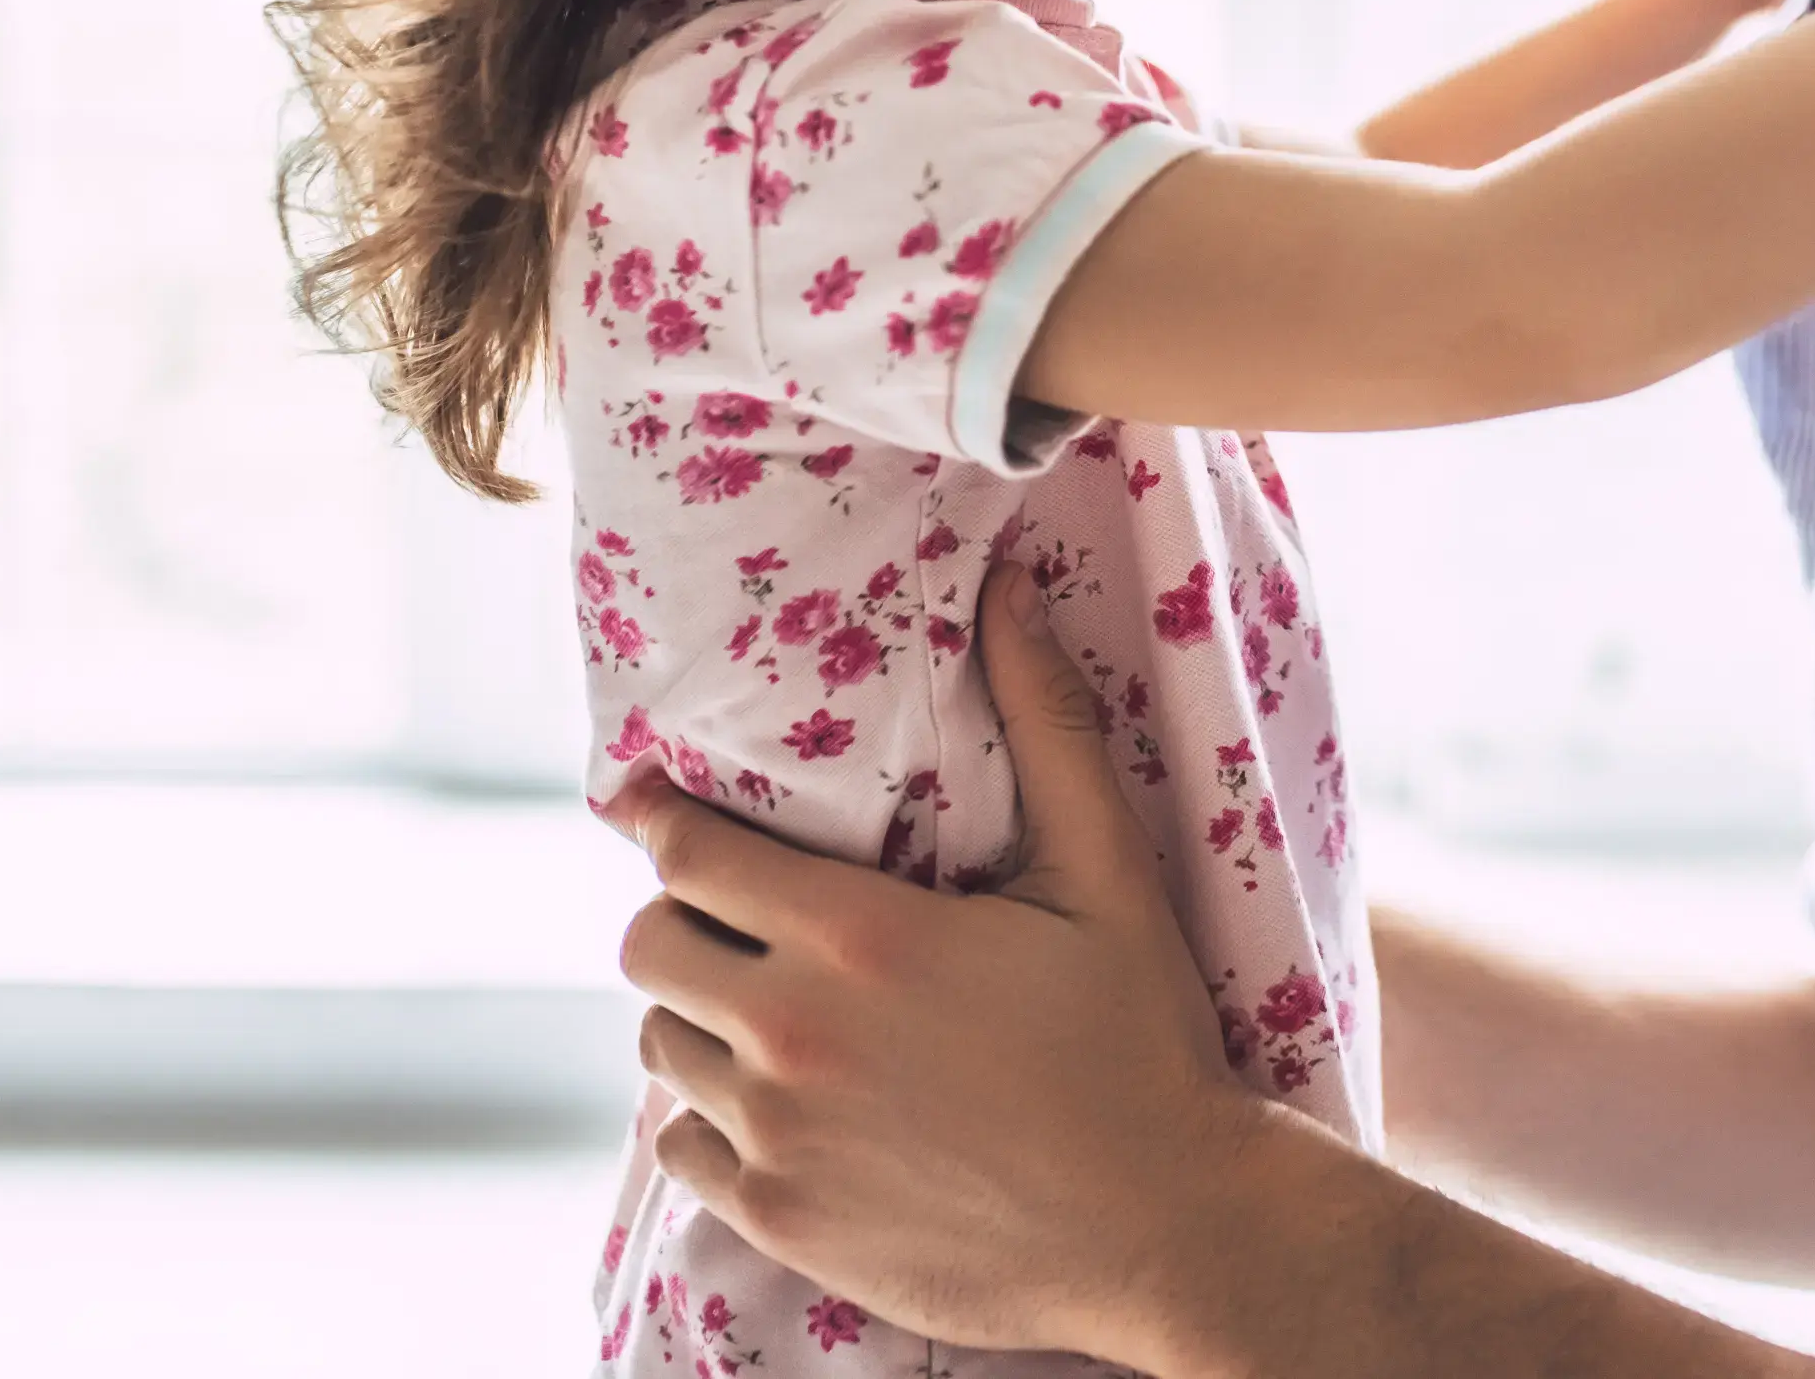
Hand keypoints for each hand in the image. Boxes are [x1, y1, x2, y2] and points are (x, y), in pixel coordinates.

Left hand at [606, 567, 1264, 1363]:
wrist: (1165, 1226)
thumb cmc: (1140, 1042)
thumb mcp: (1107, 872)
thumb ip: (1049, 724)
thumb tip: (1012, 589)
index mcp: (859, 936)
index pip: (688, 854)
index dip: (659, 817)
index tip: (649, 801)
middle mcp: (793, 1035)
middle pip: (649, 948)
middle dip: (678, 915)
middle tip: (730, 912)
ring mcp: (778, 1136)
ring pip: (662, 1048)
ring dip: (697, 1016)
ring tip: (761, 1006)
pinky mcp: (781, 1219)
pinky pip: (679, 1151)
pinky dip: (707, 1119)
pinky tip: (773, 1104)